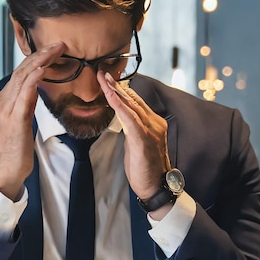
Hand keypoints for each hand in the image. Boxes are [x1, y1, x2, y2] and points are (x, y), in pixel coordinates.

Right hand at [0, 42, 64, 200]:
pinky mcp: (14, 120)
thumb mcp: (20, 121)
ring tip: (55, 50)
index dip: (36, 59)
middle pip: (21, 71)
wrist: (5, 170)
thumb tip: (36, 88)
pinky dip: (33, 81)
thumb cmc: (14, 149)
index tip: (53, 49)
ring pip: (22, 78)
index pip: (20, 73)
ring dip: (40, 62)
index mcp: (2, 101)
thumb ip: (26, 103)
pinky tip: (42, 70)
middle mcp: (1, 101)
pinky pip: (23, 96)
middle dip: (40, 55)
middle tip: (58, 44)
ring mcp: (6, 110)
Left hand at [98, 71, 170, 203]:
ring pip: (130, 105)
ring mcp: (151, 130)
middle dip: (116, 85)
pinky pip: (130, 118)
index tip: (110, 78)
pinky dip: (119, 105)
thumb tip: (123, 121)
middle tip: (102, 71)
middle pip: (133, 100)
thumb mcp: (137, 145)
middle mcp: (155, 123)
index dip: (122, 89)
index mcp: (154, 123)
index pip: (136, 102)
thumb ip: (132, 130)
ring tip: (103, 78)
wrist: (156, 187)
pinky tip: (110, 95)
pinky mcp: (144, 139)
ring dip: (115, 90)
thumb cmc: (145, 168)